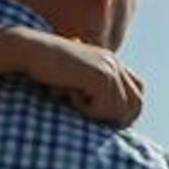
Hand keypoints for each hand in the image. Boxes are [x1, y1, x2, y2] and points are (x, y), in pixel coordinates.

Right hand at [16, 33, 145, 125]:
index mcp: (111, 62)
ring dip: (98, 113)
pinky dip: (86, 109)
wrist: (29, 50)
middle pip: (137, 104)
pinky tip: (69, 93)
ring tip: (74, 99)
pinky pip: (104, 107)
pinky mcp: (100, 75)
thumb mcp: (74, 79)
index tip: (104, 118)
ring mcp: (109, 68)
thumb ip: (92, 90)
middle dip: (116, 118)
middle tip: (88, 112)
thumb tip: (108, 118)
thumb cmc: (44, 68)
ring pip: (121, 109)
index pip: (139, 91)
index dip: (126, 110)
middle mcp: (114, 63)